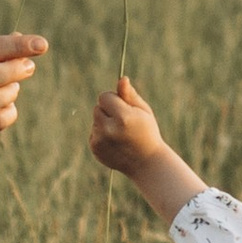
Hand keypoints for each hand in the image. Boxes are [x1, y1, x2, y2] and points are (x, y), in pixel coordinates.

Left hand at [91, 78, 206, 224]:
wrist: (146, 162)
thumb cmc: (147, 132)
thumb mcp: (143, 111)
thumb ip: (130, 95)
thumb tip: (122, 79)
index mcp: (122, 117)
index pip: (104, 97)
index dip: (114, 100)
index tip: (123, 107)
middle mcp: (108, 129)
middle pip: (98, 107)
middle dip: (108, 111)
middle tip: (123, 122)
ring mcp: (100, 141)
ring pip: (95, 121)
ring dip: (105, 123)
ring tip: (121, 134)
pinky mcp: (95, 149)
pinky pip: (94, 133)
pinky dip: (102, 135)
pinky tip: (115, 143)